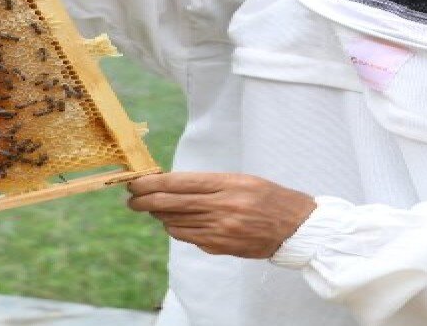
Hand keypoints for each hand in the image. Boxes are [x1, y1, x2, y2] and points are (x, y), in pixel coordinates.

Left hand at [127, 172, 316, 258]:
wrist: (295, 227)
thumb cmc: (269, 198)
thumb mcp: (242, 180)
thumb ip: (209, 183)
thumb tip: (172, 185)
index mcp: (227, 184)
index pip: (178, 183)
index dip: (151, 183)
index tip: (135, 183)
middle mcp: (221, 207)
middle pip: (169, 204)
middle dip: (144, 201)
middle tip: (131, 199)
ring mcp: (220, 230)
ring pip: (174, 223)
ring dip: (160, 216)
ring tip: (155, 209)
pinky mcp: (220, 246)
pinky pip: (187, 237)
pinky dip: (176, 229)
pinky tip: (177, 223)